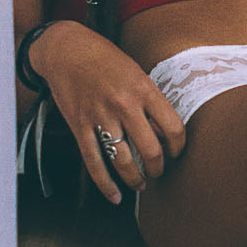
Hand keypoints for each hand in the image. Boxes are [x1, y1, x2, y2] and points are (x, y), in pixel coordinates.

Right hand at [29, 21, 186, 203]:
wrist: (67, 50)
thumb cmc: (106, 60)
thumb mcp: (137, 73)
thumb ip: (150, 102)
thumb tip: (163, 134)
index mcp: (144, 89)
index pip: (173, 128)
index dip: (179, 147)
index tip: (176, 153)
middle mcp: (124, 104)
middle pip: (150, 150)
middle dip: (158, 168)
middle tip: (158, 172)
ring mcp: (100, 117)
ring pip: (123, 160)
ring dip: (135, 179)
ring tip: (140, 184)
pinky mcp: (80, 126)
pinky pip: (94, 162)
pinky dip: (105, 184)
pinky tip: (115, 196)